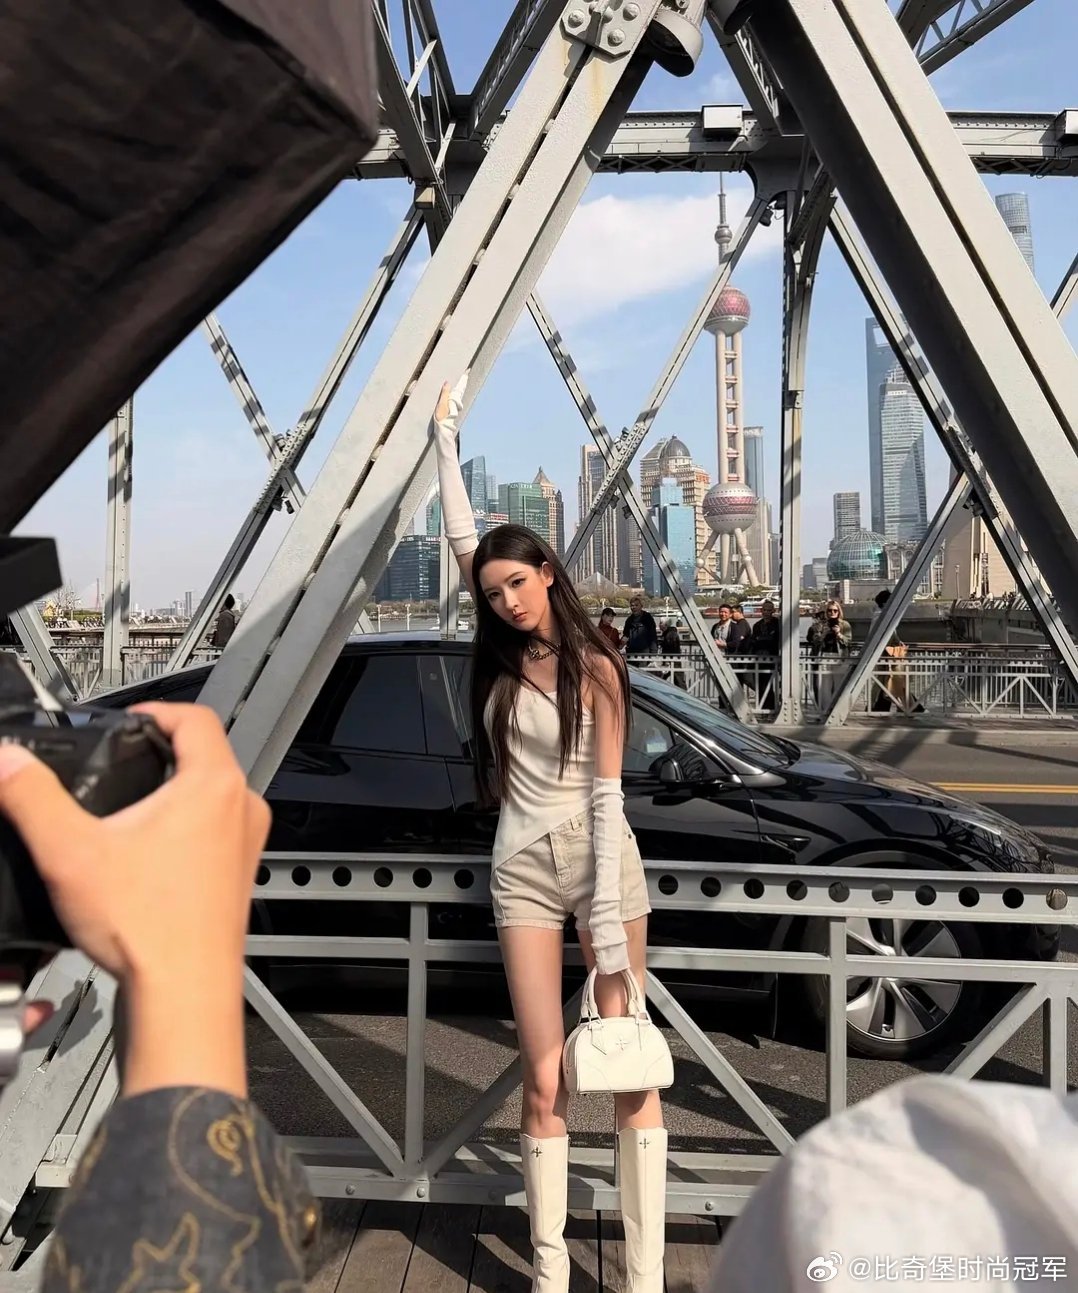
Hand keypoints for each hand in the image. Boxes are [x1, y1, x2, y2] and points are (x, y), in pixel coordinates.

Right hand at [0, 704, 269, 1096]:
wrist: (183, 994)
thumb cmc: (149, 929)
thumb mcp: (71, 852)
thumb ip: (32, 798)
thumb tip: (7, 762)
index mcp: (214, 786)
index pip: (196, 719)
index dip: (157, 711)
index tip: (128, 721)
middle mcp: (242, 810)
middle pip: (206, 755)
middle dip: (161, 753)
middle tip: (121, 761)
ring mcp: (246, 845)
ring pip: (212, 796)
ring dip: (174, 793)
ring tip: (129, 807)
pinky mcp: (238, 876)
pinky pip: (215, 832)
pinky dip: (185, 830)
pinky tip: (146, 854)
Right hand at [433, 372, 469, 432]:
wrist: (442, 428)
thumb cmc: (442, 416)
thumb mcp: (442, 404)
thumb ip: (445, 393)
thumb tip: (448, 382)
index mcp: (454, 398)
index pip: (460, 386)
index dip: (463, 378)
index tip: (467, 370)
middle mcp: (456, 400)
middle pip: (461, 388)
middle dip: (463, 380)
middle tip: (466, 372)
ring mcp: (454, 404)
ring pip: (459, 392)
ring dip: (461, 385)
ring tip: (462, 379)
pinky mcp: (451, 407)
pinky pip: (455, 396)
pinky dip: (456, 391)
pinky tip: (454, 391)